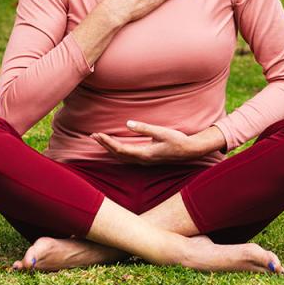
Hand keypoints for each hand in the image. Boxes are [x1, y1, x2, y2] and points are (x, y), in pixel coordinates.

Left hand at [90, 121, 223, 163]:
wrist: (190, 151)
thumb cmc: (177, 140)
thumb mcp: (161, 132)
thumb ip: (144, 128)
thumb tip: (128, 123)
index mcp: (144, 154)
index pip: (120, 149)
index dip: (107, 142)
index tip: (97, 134)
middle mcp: (142, 160)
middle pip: (118, 154)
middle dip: (105, 145)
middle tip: (93, 136)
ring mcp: (145, 161)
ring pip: (122, 157)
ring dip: (110, 149)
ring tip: (101, 140)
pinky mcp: (147, 159)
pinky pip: (128, 157)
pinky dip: (118, 151)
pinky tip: (115, 146)